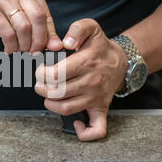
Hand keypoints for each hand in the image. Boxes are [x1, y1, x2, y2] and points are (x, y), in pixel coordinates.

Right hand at [0, 0, 62, 53]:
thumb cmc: (0, 12)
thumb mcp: (23, 15)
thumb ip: (41, 28)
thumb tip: (57, 46)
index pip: (46, 15)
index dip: (48, 36)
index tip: (47, 49)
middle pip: (38, 19)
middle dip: (38, 41)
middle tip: (34, 52)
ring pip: (23, 27)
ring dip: (24, 45)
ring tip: (19, 50)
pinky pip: (8, 33)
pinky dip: (11, 46)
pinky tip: (9, 49)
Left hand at [35, 19, 127, 140]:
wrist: (121, 62)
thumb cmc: (100, 47)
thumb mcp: (91, 28)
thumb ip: (78, 28)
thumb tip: (66, 42)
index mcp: (86, 63)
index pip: (55, 75)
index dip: (41, 74)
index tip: (41, 71)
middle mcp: (91, 82)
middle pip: (57, 92)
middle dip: (42, 88)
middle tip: (40, 83)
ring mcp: (96, 98)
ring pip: (66, 108)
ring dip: (50, 104)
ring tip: (48, 95)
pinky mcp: (101, 109)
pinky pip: (97, 129)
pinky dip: (85, 133)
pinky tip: (76, 124)